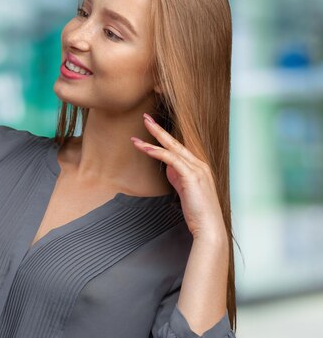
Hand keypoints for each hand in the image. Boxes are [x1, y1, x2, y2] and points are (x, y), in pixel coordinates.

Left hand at [130, 113, 225, 239]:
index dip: (164, 136)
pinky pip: (171, 159)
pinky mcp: (192, 176)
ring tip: (136, 137)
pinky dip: (157, 152)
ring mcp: (198, 169)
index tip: (151, 127)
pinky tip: (145, 148)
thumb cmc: (197, 212)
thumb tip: (168, 167)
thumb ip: (178, 176)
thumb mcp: (185, 190)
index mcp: (199, 167)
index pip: (179, 147)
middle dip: (159, 130)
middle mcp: (200, 164)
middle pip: (176, 142)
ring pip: (172, 149)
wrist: (209, 227)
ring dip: (153, 140)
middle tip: (145, 118)